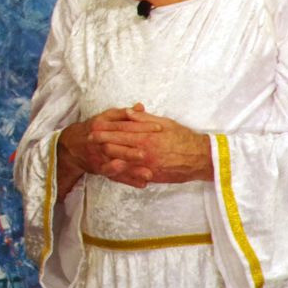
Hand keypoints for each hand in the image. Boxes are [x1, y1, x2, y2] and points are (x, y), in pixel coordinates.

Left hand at [64, 103, 211, 186]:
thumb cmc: (183, 138)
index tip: (92, 128)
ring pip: (119, 161)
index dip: (105, 129)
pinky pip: (130, 174)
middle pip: (115, 146)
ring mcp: (146, 164)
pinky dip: (120, 171)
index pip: (120, 131)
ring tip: (94, 154)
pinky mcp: (150, 175)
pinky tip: (110, 169)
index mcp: (146, 135)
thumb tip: (128, 111)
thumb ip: (144, 118)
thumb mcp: (164, 122)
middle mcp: (144, 150)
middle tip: (87, 140)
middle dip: (100, 142)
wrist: (200, 158)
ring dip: (105, 157)